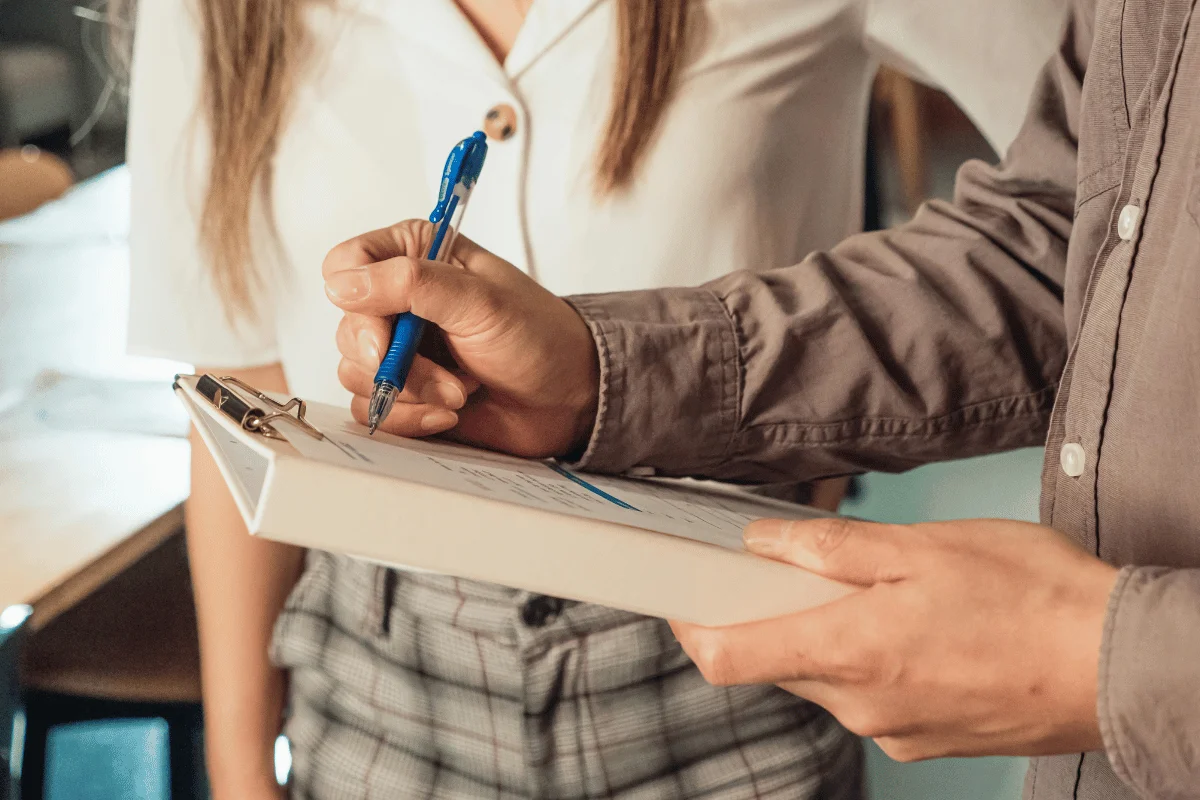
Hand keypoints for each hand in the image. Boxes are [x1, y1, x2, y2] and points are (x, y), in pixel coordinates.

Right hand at [323, 220, 599, 456]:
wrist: (568, 399)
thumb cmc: (538, 338)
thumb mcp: (480, 300)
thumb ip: (411, 284)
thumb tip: (343, 284)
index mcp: (414, 257)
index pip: (346, 265)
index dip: (355, 299)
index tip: (388, 329)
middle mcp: (399, 302)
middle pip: (347, 329)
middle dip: (395, 362)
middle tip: (447, 375)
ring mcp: (399, 351)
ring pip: (354, 374)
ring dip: (410, 392)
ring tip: (461, 392)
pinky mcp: (403, 394)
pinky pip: (371, 410)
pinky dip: (408, 418)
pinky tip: (449, 415)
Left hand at [670, 517, 1119, 761]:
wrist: (1119, 664)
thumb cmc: (1032, 598)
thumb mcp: (921, 548)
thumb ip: (829, 548)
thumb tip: (763, 541)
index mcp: (850, 652)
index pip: (727, 658)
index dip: (691, 628)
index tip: (681, 600)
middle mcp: (862, 706)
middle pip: (778, 664)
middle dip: (772, 619)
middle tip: (790, 569)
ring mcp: (896, 731)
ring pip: (826, 681)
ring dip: (827, 638)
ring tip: (876, 592)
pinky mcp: (927, 740)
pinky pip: (870, 701)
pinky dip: (870, 663)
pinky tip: (915, 629)